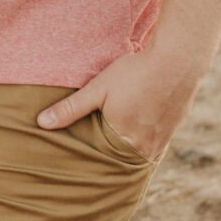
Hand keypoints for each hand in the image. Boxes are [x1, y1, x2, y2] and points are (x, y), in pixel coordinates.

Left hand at [37, 48, 200, 159]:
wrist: (178, 59)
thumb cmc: (135, 73)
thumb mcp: (98, 89)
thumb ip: (71, 108)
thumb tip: (42, 123)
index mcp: (127, 142)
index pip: (105, 160)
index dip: (93, 157)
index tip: (81, 158)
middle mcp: (149, 147)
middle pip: (125, 158)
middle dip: (112, 157)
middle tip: (98, 154)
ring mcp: (166, 137)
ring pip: (144, 150)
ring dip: (131, 147)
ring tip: (118, 143)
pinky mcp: (177, 124)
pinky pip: (159, 139)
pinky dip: (148, 136)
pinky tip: (140, 127)